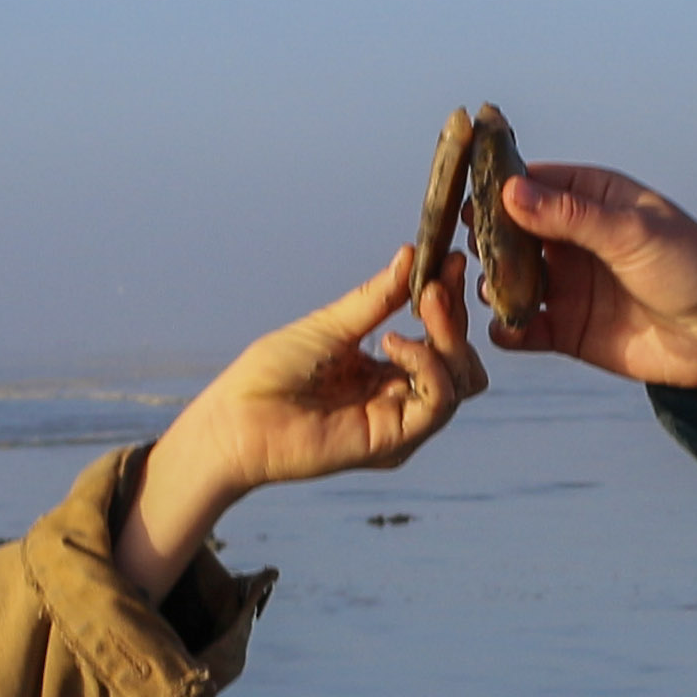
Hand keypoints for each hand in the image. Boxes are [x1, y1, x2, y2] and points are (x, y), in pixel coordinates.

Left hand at [122, 245, 486, 597]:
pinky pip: (437, 402)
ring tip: (420, 306)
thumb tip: (411, 254)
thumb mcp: (332, 325)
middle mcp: (399, 401)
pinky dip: (427, 364)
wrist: (235, 418)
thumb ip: (377, 298)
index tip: (449, 260)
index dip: (449, 302)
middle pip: (461, 362)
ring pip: (461, 381)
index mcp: (385, 374)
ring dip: (448, 336)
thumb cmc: (271, 374)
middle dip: (454, 317)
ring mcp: (399, 424)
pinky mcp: (393, 442)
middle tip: (435, 284)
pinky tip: (392, 341)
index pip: (439, 340)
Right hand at [488, 161, 696, 393]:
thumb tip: (511, 193)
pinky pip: (523, 329)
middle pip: (511, 232)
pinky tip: (504, 327)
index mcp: (591, 199)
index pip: (531, 183)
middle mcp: (572, 239)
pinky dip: (507, 328)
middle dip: (486, 238)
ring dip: (492, 282)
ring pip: (510, 279)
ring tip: (488, 287)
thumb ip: (570, 217)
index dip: (496, 185)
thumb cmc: (692, 268)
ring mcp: (567, 284)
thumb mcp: (632, 233)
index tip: (464, 190)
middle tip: (471, 245)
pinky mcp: (567, 330)